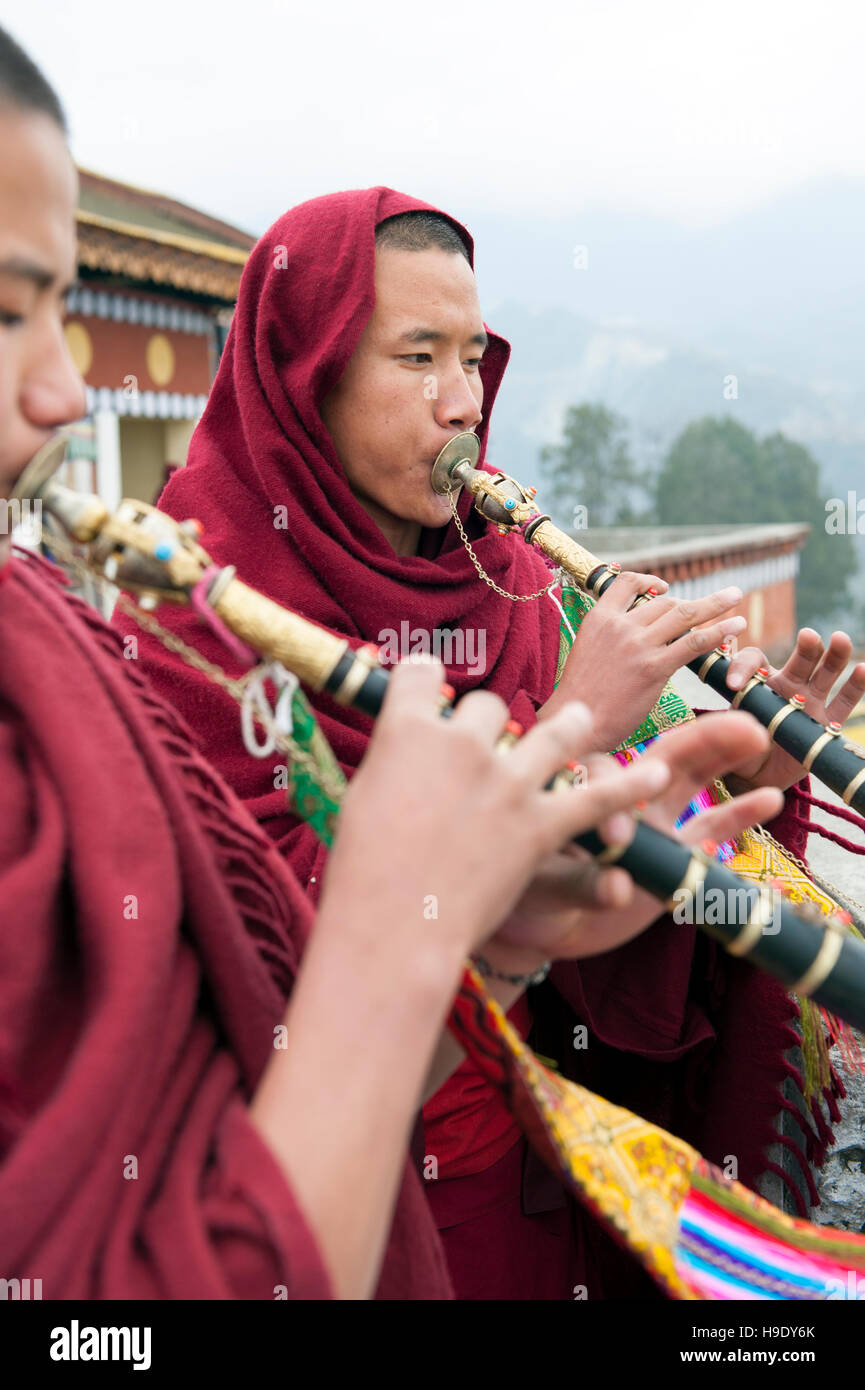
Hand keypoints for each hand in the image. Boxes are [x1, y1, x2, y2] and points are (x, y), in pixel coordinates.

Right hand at [320, 657, 672, 969]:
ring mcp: (508, 781)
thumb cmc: (361, 869)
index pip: (420, 675)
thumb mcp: (361, 797)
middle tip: (482, 747)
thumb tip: (405, 751)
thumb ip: (392, 763)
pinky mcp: (540, 824)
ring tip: (580, 721)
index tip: (428, 691)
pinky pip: (595, 797)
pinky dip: (629, 786)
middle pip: (488, 706)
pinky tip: (657, 773)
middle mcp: (462, 743)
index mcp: (407, 729)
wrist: (393, 923)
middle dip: (487, 723)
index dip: (424, 681)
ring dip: (569, 727)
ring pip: (554, 732)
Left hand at [487, 711, 782, 969]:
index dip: (616, 792)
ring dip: (725, 755)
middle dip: (702, 740)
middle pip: (661, 757)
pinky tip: (772, 799)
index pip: (602, 774)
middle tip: (744, 730)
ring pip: (691, 779)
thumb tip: (619, 888)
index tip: (618, 838)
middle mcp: (619, 798)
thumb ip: (582, 886)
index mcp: (579, 794)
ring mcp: (651, 821)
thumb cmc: (526, 897)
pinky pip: (710, 829)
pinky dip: (739, 814)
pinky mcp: (674, 854)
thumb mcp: (545, 891)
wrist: (540, 926)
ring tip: (759, 737)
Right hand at [538, 572, 746, 752]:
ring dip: (714, 605)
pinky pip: (693, 643)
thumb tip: (639, 632)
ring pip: (683, 615)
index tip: (665, 588)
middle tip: (720, 598)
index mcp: (599, 618)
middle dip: (692, 603)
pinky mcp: (653, 668)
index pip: (627, 582)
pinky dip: (717, 633)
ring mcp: (637, 646)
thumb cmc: (582, 696)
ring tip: (735, 596)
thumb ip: (612, 637)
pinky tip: (734, 627)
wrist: (576, 722)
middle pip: (664, 603)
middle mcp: (619, 626)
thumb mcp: (588, 651)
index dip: (650, 580)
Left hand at [725, 629, 864, 791]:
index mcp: (760, 682)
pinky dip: (856, 685)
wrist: (760, 775)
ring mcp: (811, 701)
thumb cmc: (741, 747)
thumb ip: (730, 723)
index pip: (754, 660)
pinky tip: (863, 670)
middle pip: (800, 659)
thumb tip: (730, 721)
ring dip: (835, 655)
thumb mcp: (729, 732)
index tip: (734, 685)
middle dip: (806, 646)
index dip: (743, 666)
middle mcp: (788, 685)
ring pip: (826, 673)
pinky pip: (844, 702)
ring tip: (840, 639)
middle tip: (807, 636)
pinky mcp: (827, 722)